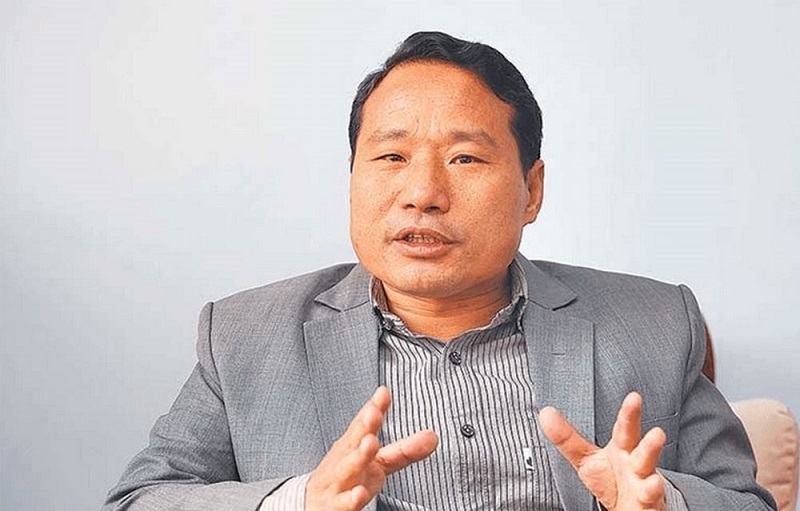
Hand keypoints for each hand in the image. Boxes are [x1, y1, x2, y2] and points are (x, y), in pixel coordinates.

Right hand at [305, 386, 437, 510]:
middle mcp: (343, 460)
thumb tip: (434, 436)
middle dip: (364, 427)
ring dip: (357, 456)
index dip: (374, 408)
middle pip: (353, 441)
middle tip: (375, 414)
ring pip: (345, 469)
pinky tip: (359, 494)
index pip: (364, 424)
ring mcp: (337, 483)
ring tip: (370, 443)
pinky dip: (350, 499)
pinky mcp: (332, 508)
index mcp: (354, 446)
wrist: (312, 505)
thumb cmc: (349, 478)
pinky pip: (341, 504)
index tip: (384, 393)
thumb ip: (404, 450)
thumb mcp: (378, 464)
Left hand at [538, 392, 666, 510]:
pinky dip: (652, 491)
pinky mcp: (646, 503)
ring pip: (650, 473)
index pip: (625, 429)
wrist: (628, 507)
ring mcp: (643, 483)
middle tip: (657, 431)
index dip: (629, 414)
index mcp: (622, 449)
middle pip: (643, 450)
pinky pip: (650, 498)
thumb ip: (566, 437)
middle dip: (650, 442)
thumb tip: (545, 413)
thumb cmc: (610, 479)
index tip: (634, 398)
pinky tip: (654, 485)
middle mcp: (636, 464)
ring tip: (658, 457)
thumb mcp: (585, 457)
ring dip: (653, 467)